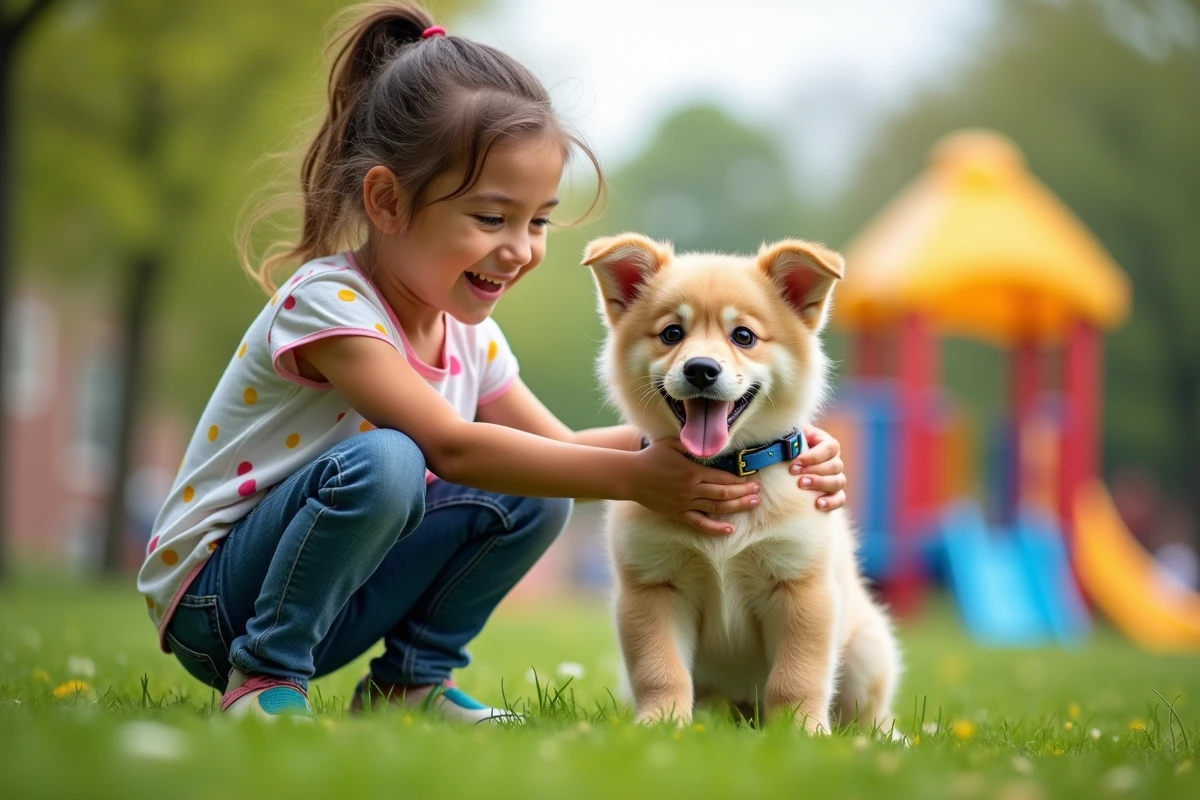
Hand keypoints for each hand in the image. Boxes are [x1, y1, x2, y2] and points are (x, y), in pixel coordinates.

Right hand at [631, 439, 760, 535]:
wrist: (631, 476)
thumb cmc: (651, 456)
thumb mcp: (672, 443)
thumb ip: (692, 445)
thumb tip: (711, 446)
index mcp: (693, 471)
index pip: (723, 478)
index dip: (740, 480)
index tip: (753, 479)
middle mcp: (691, 489)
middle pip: (724, 494)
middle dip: (744, 493)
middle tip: (758, 492)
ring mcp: (685, 503)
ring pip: (716, 508)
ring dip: (736, 507)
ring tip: (752, 505)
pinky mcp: (677, 513)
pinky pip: (699, 523)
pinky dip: (715, 528)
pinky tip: (729, 530)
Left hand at [789, 425, 846, 511]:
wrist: (782, 465)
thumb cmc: (784, 448)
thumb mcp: (788, 438)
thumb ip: (791, 438)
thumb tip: (787, 444)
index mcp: (826, 443)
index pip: (830, 448)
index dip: (813, 456)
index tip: (794, 464)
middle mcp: (834, 460)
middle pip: (835, 465)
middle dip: (814, 470)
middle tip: (794, 473)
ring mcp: (835, 478)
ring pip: (838, 481)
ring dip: (821, 483)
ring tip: (802, 485)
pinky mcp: (833, 494)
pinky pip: (840, 499)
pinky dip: (831, 502)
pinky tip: (818, 504)